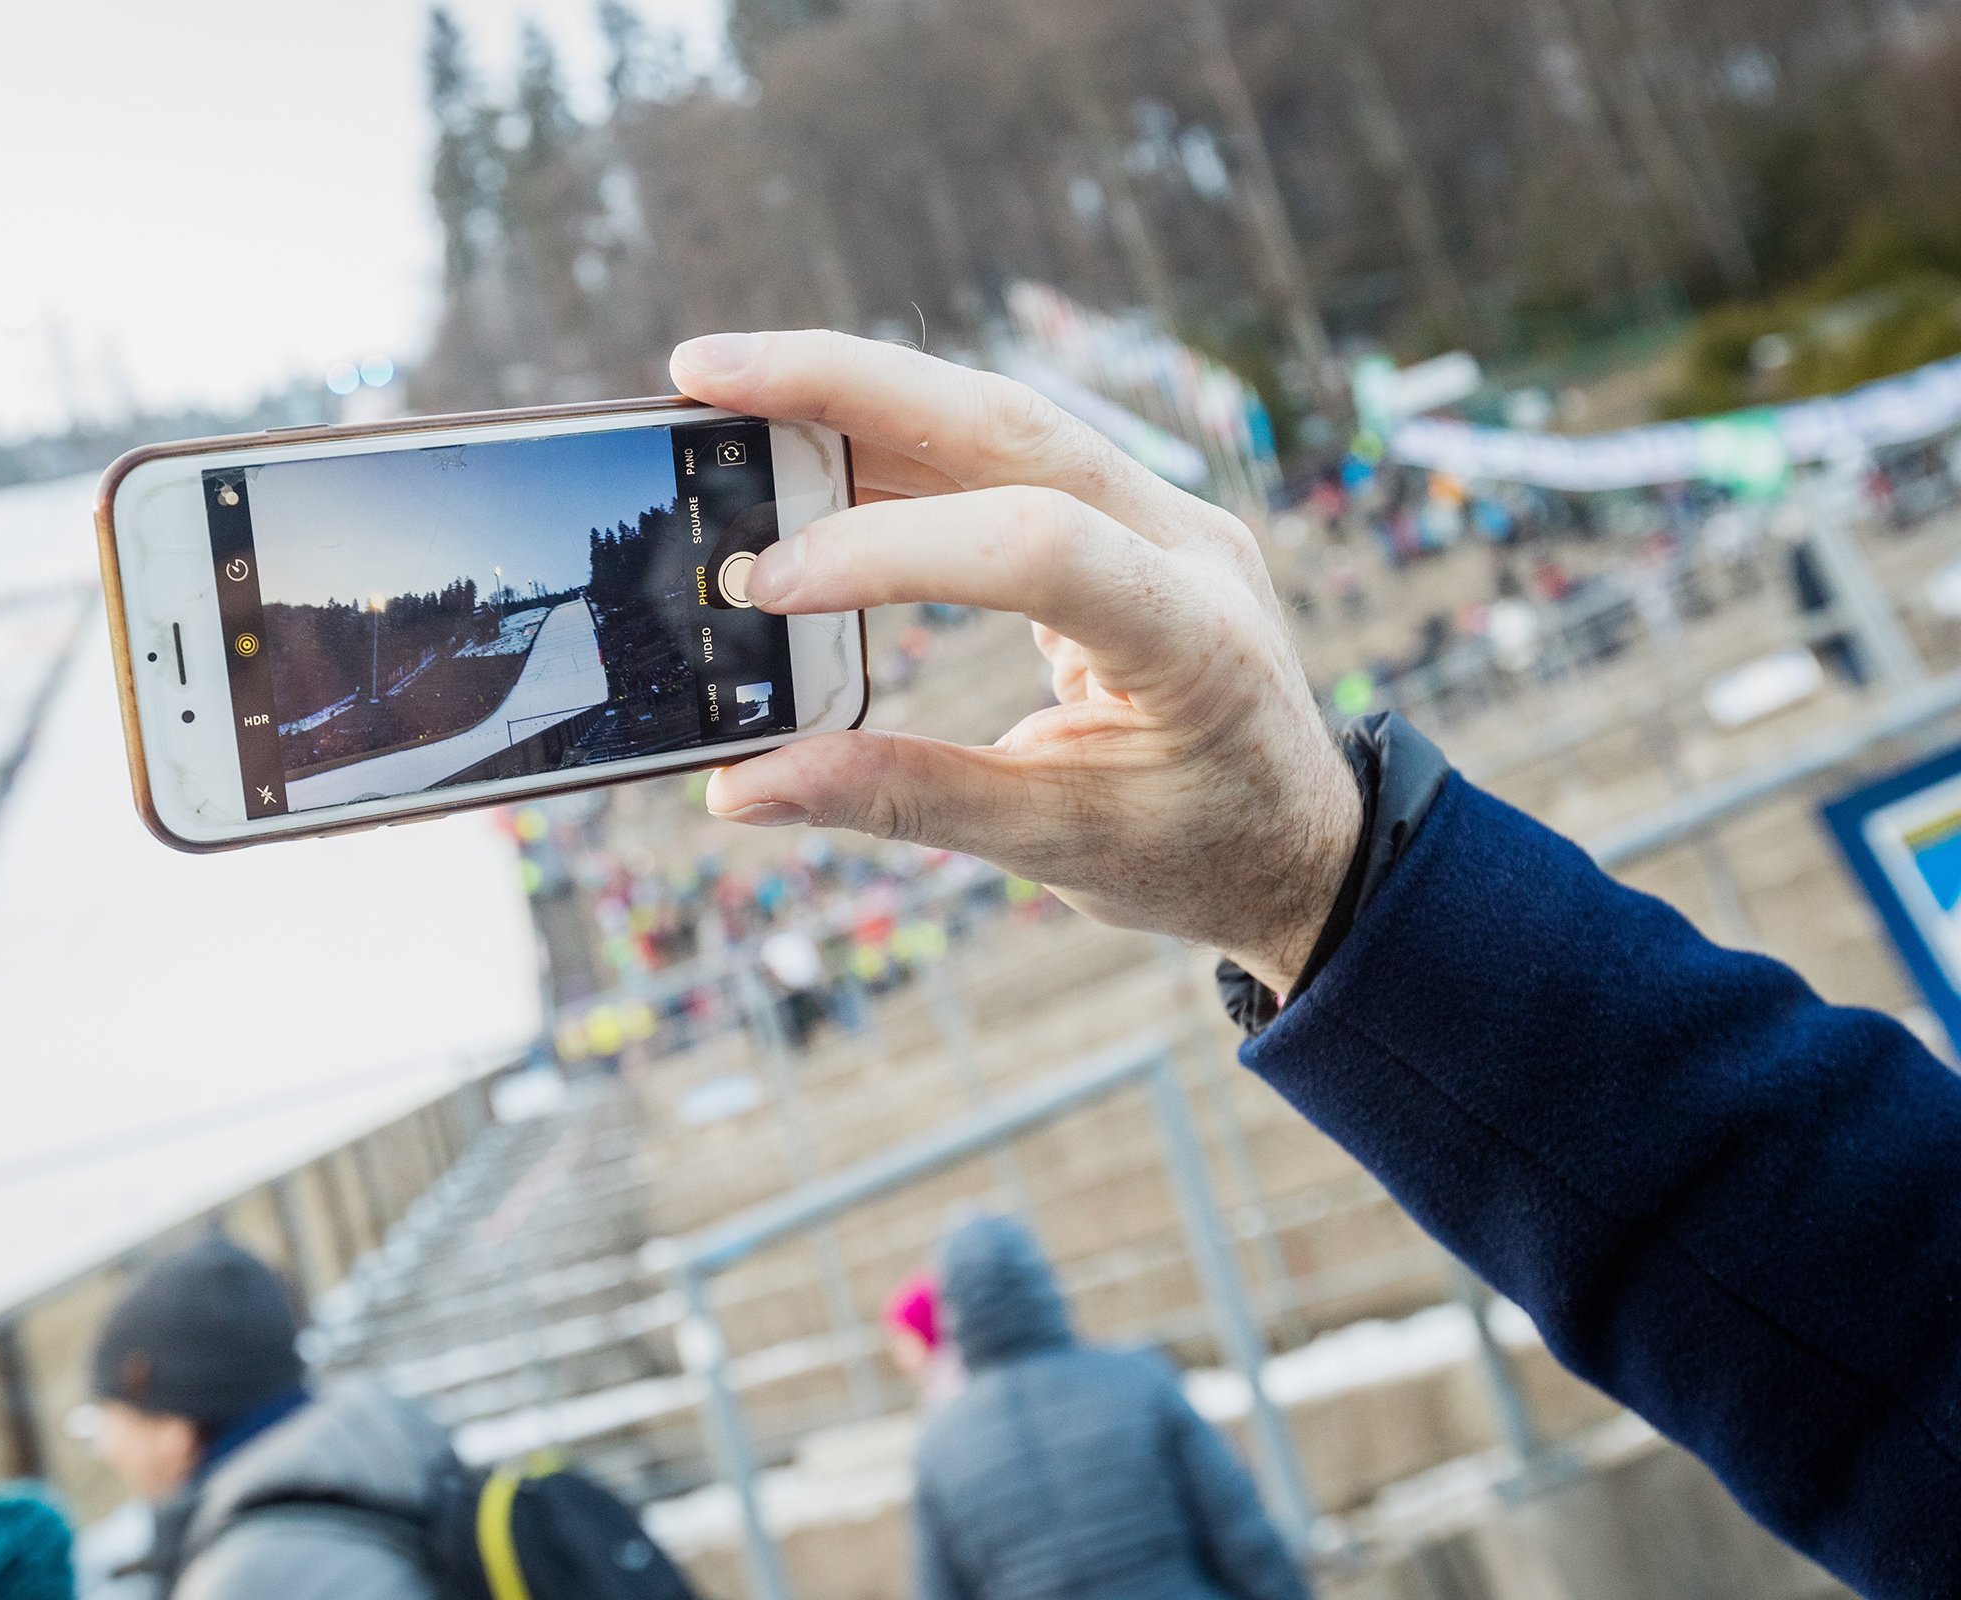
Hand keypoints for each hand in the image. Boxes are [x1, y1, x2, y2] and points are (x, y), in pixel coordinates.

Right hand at [670, 329, 1358, 993]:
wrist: (1305, 838)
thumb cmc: (1196, 853)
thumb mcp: (1057, 846)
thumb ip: (903, 799)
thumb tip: (743, 787)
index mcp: (1195, 634)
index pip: (1037, 547)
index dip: (890, 551)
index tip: (768, 584)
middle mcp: (1187, 539)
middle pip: (1008, 422)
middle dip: (847, 384)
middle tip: (705, 371)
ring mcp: (1161, 511)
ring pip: (996, 416)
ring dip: (855, 396)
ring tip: (722, 397)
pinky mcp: (1123, 514)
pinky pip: (1001, 454)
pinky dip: (893, 446)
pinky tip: (801, 448)